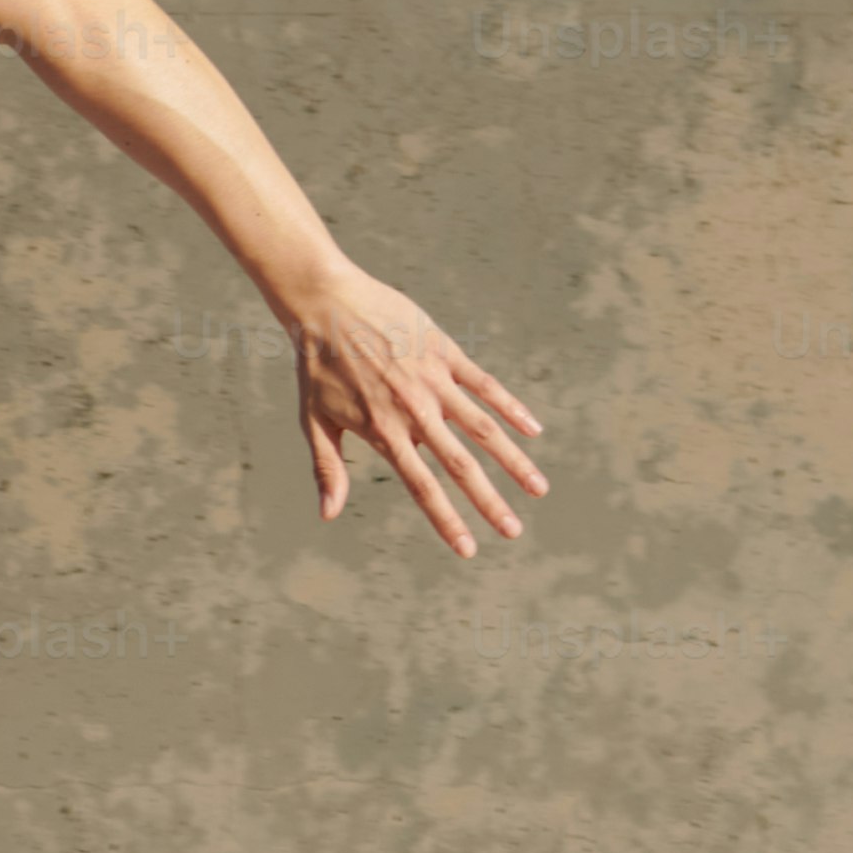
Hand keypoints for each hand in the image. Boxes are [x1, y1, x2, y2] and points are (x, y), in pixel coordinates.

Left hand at [278, 267, 548, 555]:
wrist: (325, 303)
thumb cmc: (316, 365)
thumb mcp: (313, 420)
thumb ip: (327, 468)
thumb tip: (328, 514)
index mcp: (384, 432)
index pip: (422, 487)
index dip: (447, 520)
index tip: (469, 549)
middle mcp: (414, 411)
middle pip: (460, 466)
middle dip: (490, 502)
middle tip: (514, 531)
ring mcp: (434, 381)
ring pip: (483, 428)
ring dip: (514, 461)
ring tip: (539, 489)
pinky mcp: (445, 353)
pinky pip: (485, 385)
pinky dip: (511, 408)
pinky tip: (533, 430)